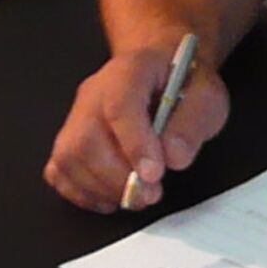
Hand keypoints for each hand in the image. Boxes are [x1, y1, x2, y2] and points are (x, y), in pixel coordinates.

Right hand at [44, 48, 229, 212]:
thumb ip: (194, 123)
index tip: (155, 175)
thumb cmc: (183, 85)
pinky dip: (81, 192)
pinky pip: (59, 169)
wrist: (161, 73)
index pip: (121, 105)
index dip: (135, 144)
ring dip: (102, 188)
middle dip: (118, 177)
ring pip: (69, 157)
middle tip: (151, 194)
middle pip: (87, 137)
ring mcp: (76, 114)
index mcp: (131, 70)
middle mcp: (95, 91)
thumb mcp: (207, 97)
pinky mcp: (69, 138)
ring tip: (136, 196)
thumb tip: (173, 157)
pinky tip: (110, 197)